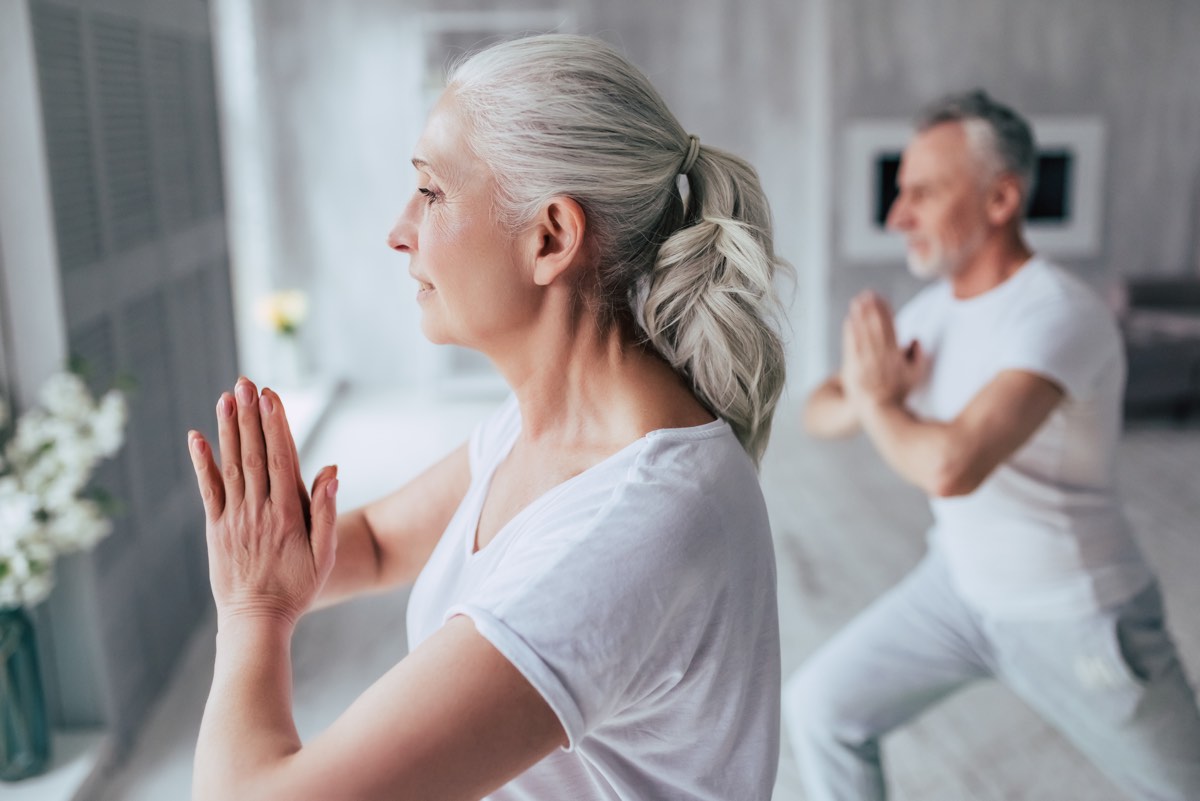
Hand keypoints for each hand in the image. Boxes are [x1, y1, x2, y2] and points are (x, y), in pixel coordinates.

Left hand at [186, 378, 337, 626]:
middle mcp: (258, 511)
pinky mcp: (217, 528)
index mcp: (287, 514)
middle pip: (254, 454)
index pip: (282, 459)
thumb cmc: (298, 587)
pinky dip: (203, 462)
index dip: (275, 425)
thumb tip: (330, 470)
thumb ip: (326, 510)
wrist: (256, 620)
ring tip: (226, 398)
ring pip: (231, 466)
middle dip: (250, 416)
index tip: (271, 396)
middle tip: (245, 383)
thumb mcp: (325, 554)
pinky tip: (197, 437)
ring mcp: (234, 518)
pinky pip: (209, 490)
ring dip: (228, 429)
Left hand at [840, 291, 927, 409]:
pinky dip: (850, 333)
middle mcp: (882, 359)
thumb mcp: (915, 376)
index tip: (881, 297)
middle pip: (877, 328)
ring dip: (861, 316)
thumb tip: (915, 339)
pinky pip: (852, 347)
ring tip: (857, 301)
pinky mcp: (853, 370)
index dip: (886, 311)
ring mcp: (867, 364)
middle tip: (867, 294)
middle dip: (872, 309)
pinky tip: (849, 320)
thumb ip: (918, 356)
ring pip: (864, 335)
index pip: (891, 329)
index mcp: (898, 358)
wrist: (877, 411)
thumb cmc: (897, 392)